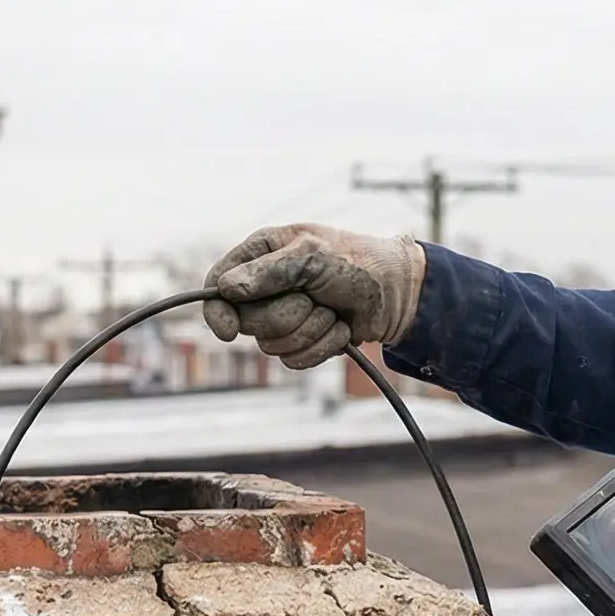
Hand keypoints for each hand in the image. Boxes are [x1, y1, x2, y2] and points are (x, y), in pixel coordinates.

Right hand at [202, 223, 426, 368]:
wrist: (396, 293)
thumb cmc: (356, 262)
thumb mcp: (312, 256)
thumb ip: (269, 271)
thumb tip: (228, 289)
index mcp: (260, 255)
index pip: (218, 286)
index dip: (217, 311)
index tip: (229, 331)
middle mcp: (265, 286)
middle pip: (247, 322)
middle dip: (287, 316)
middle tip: (315, 299)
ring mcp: (282, 316)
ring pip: (271, 345)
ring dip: (310, 331)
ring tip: (332, 311)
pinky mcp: (300, 341)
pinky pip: (294, 360)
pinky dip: (322, 347)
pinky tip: (340, 328)